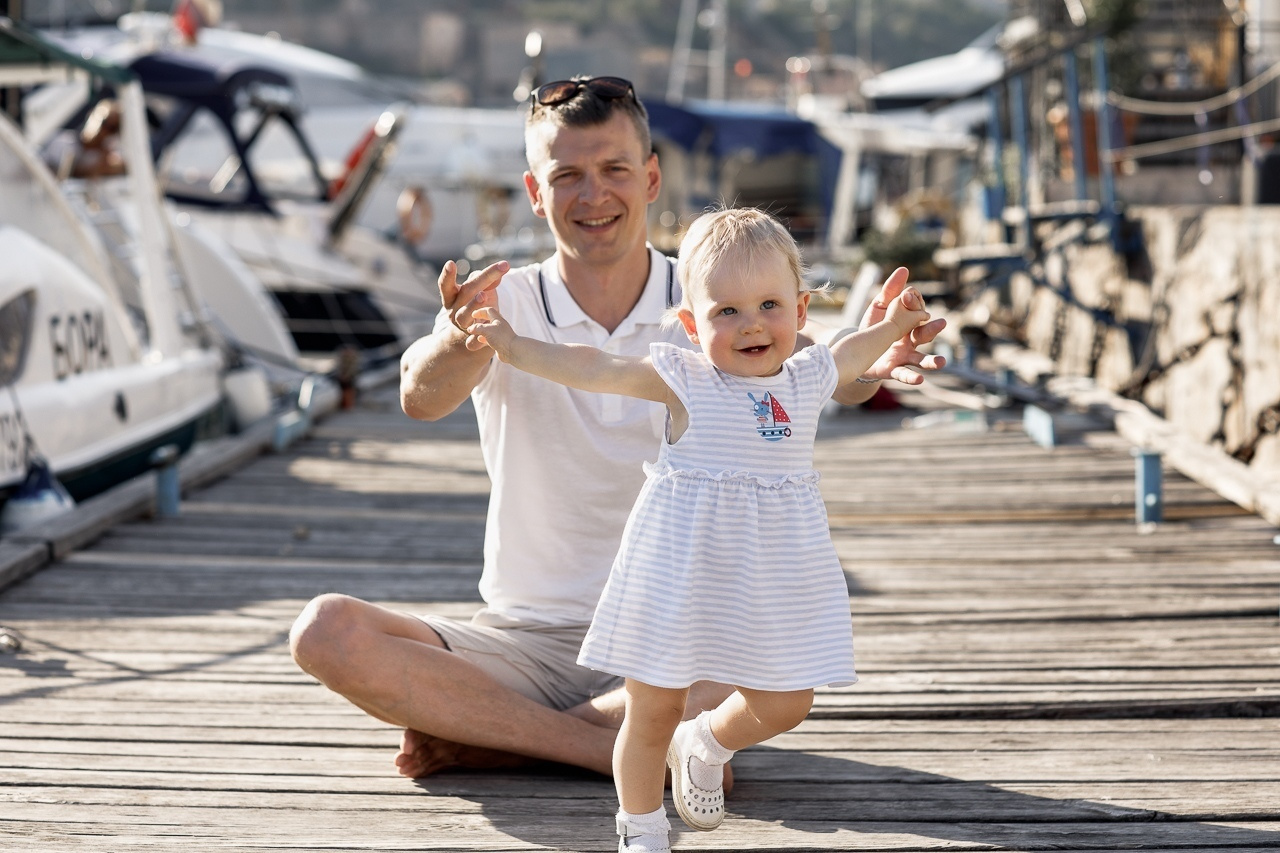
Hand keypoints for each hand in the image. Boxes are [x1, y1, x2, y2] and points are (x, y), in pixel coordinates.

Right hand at [440, 259, 507, 342]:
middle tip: (492, 276)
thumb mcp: (481, 290)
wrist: (472, 334)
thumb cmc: (476, 304)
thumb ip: (489, 280)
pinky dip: (478, 337)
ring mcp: (461, 326)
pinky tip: (485, 332)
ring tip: (483, 295)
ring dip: (473, 306)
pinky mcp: (471, 340)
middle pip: (465, 294)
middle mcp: (453, 310)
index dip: (447, 275)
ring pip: (464, 317)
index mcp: (451, 297)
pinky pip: (474, 339)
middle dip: (479, 282)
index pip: (446, 285)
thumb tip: (502, 269)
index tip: (451, 263)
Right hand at [465, 306, 514, 358]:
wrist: (512, 351)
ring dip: (481, 330)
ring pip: (489, 330)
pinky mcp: (499, 343)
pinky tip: (479, 340)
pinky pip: (490, 338)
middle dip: (481, 320)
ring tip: (474, 331)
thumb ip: (477, 328)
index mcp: (498, 319)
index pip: (488, 311)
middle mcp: (499, 325)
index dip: (480, 311)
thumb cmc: (501, 338)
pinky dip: (484, 338)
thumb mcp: (487, 330)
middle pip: (489, 319)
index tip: (473, 315)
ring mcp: (500, 334)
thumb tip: (470, 329)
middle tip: (474, 322)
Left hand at [861, 267, 946, 385]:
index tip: (907, 297)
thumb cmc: (873, 328)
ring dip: (932, 361)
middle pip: (924, 335)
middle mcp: (910, 340)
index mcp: (909, 323)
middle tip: (941, 323)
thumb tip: (904, 269)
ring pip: (921, 359)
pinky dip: (912, 377)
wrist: (857, 352)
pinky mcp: (892, 369)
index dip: (914, 304)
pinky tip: (920, 379)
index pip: (918, 313)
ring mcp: (903, 356)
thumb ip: (891, 291)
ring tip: (942, 362)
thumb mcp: (879, 307)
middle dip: (932, 329)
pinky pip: (904, 374)